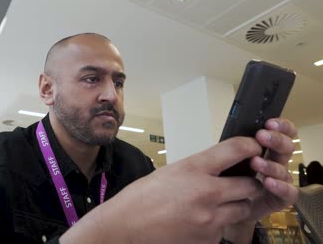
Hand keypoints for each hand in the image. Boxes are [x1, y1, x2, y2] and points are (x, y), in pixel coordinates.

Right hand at [62, 132, 269, 242]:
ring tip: (219, 203)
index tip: (253, 147)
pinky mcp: (208, 239)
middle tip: (242, 181)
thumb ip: (199, 168)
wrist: (126, 225)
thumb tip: (223, 166)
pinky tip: (201, 220)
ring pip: (243, 209)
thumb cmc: (142, 197)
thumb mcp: (171, 171)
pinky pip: (226, 228)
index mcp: (194, 169)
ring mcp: (210, 219)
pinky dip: (219, 223)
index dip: (250, 146)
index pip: (236, 150)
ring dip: (237, 204)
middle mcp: (207, 192)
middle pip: (250, 185)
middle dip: (249, 182)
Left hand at [224, 118, 298, 241]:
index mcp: (262, 148)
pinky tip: (268, 182)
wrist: (213, 207)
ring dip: (271, 164)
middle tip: (262, 137)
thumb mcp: (219, 159)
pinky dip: (281, 187)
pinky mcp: (276, 200)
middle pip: (285, 148)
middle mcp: (273, 162)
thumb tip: (232, 131)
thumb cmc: (217, 179)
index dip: (279, 126)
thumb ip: (229, 147)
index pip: (279, 132)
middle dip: (276, 140)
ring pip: (284, 170)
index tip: (269, 122)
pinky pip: (288, 194)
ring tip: (256, 162)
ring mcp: (276, 181)